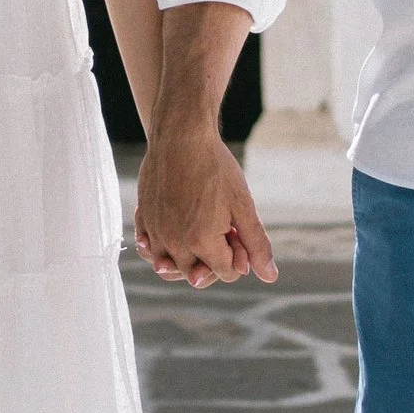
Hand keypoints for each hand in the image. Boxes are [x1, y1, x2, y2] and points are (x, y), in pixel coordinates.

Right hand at [133, 118, 279, 286]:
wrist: (180, 135)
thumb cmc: (215, 168)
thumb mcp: (243, 205)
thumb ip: (256, 243)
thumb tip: (270, 277)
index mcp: (202, 243)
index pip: (226, 272)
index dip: (238, 255)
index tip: (237, 229)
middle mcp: (174, 244)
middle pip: (198, 275)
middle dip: (214, 258)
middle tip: (222, 226)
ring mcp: (155, 232)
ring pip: (169, 266)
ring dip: (187, 257)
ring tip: (200, 230)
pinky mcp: (143, 219)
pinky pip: (149, 247)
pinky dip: (161, 246)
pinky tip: (174, 228)